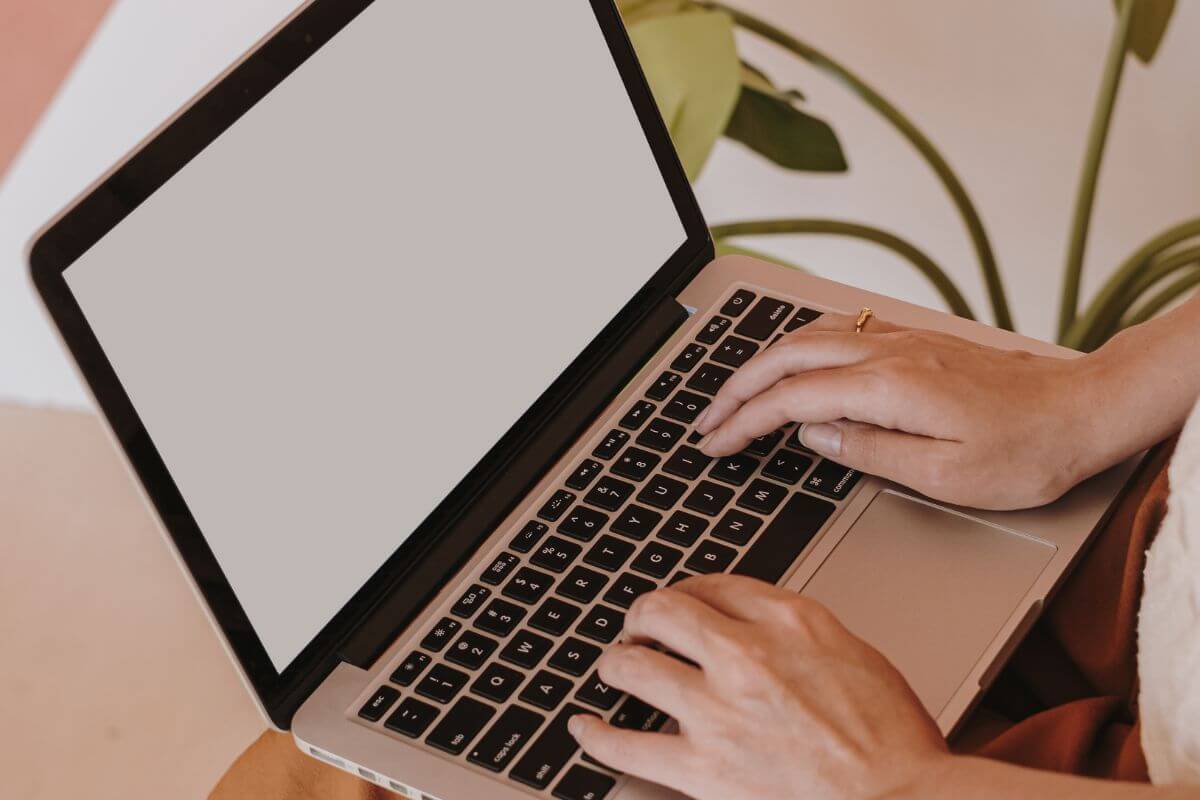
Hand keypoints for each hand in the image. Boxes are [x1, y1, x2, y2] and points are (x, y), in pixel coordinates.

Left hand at [569, 575, 950, 799]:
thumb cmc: (891, 740)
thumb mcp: (854, 654)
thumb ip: (797, 631)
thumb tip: (755, 622)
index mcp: (789, 621)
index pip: (716, 584)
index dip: (689, 590)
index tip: (683, 602)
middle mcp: (746, 655)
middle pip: (664, 611)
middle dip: (643, 614)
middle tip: (639, 626)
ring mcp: (718, 711)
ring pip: (633, 666)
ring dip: (616, 661)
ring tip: (614, 665)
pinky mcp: (701, 768)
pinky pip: (625, 744)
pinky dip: (596, 734)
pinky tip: (585, 726)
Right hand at [693, 312, 1108, 509]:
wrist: (1082, 410)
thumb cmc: (1026, 450)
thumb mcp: (945, 476)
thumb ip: (869, 451)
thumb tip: (813, 435)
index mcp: (888, 387)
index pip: (791, 399)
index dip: (743, 422)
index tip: (715, 442)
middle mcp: (886, 352)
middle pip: (786, 357)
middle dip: (735, 388)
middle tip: (706, 420)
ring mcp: (899, 341)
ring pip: (807, 336)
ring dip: (762, 364)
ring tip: (735, 394)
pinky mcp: (913, 342)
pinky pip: (835, 331)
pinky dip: (796, 347)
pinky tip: (792, 363)